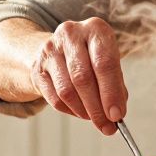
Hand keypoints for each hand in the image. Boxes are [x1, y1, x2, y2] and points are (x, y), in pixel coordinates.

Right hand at [30, 17, 127, 134]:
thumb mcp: (108, 62)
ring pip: (67, 90)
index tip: (117, 115)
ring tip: (94, 118)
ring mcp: (50, 49)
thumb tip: (116, 114)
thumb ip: (116, 85)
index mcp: (96, 29)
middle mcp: (71, 34)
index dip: (111, 92)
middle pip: (83, 78)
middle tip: (107, 126)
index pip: (104, 63)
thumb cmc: (91, 57)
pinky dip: (70, 110)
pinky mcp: (37, 67)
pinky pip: (54, 97)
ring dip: (83, 111)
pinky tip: (80, 111)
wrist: (58, 48)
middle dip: (97, 107)